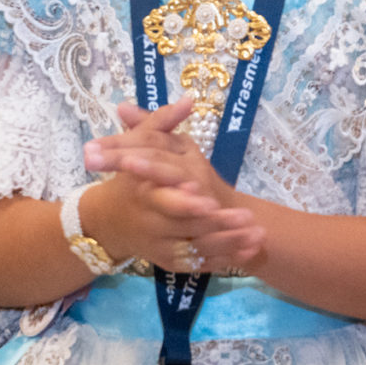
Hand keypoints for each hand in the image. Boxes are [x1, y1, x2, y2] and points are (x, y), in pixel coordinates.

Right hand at [82, 100, 268, 271]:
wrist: (108, 221)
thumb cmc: (128, 179)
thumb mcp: (138, 145)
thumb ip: (162, 122)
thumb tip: (189, 99)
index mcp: (142, 195)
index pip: (165, 202)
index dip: (187, 203)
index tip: (212, 200)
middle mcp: (150, 224)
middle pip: (186, 228)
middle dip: (218, 225)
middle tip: (249, 219)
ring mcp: (160, 246)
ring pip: (196, 249)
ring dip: (228, 244)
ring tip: (258, 237)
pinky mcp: (170, 262)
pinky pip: (199, 264)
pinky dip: (224, 261)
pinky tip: (249, 254)